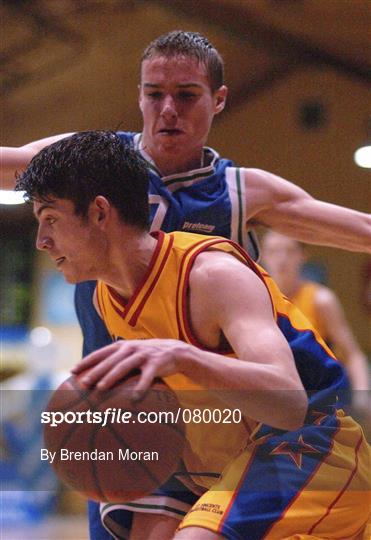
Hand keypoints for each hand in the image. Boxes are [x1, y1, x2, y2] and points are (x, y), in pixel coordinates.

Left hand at [71, 339, 189, 397]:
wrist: (175, 351)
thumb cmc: (147, 356)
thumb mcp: (131, 353)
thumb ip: (116, 361)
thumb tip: (94, 378)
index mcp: (122, 346)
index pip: (100, 353)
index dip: (86, 361)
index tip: (72, 371)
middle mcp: (131, 348)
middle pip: (110, 361)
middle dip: (95, 371)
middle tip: (84, 384)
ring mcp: (143, 355)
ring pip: (124, 367)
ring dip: (111, 377)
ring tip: (101, 389)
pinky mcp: (156, 363)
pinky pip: (147, 377)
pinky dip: (141, 388)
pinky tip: (134, 399)